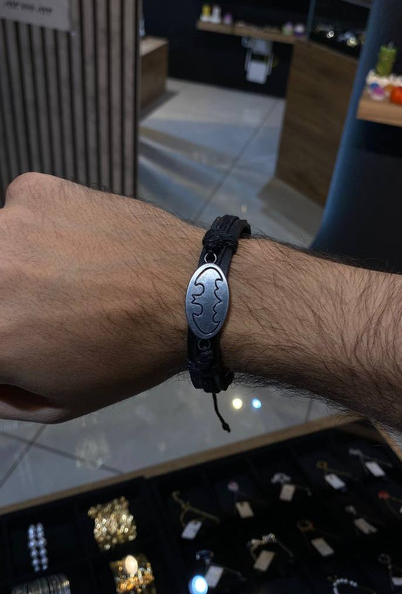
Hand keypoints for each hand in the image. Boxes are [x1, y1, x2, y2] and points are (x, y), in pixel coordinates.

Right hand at [0, 173, 201, 421]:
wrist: (191, 292)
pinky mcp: (33, 189)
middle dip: (10, 305)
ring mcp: (6, 223)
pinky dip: (38, 229)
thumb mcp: (57, 404)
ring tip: (65, 274)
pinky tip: (79, 243)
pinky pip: (19, 211)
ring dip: (14, 264)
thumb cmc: (127, 358)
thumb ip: (2, 398)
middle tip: (44, 307)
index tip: (24, 338)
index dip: (7, 344)